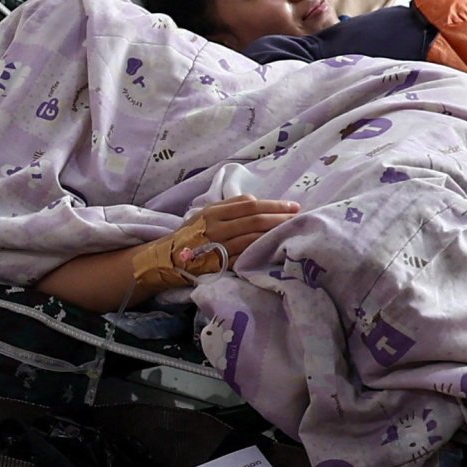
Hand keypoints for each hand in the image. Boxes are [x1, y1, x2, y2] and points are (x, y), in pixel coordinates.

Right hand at [126, 198, 298, 293]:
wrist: (167, 259)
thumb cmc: (190, 235)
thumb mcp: (204, 214)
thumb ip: (228, 207)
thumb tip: (257, 202)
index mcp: (213, 212)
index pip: (249, 204)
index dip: (273, 204)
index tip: (292, 206)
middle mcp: (216, 228)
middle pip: (255, 220)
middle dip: (280, 217)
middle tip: (299, 217)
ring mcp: (219, 247)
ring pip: (253, 238)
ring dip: (275, 233)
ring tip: (292, 230)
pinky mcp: (221, 264)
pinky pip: (246, 256)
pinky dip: (262, 251)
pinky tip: (275, 248)